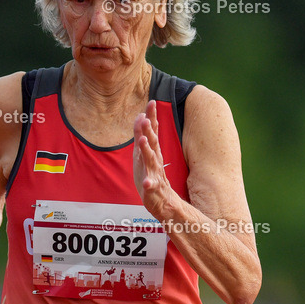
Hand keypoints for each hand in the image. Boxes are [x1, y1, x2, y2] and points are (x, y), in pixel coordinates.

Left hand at [133, 100, 174, 217]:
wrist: (162, 201)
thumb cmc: (151, 176)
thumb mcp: (143, 153)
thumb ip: (142, 135)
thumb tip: (141, 116)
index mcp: (153, 151)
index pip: (153, 131)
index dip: (152, 117)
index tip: (152, 102)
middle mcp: (155, 160)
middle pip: (152, 143)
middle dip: (149, 130)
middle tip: (146, 118)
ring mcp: (155, 174)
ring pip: (151, 160)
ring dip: (147, 150)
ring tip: (143, 140)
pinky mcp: (153, 189)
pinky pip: (151, 186)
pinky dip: (150, 184)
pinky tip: (147, 182)